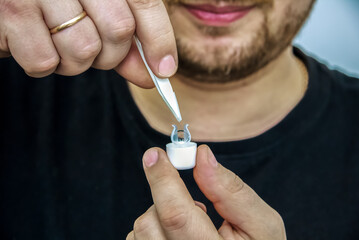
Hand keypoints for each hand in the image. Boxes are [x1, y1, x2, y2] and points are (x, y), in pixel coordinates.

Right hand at [0, 0, 176, 85]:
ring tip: (57, 43)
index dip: (159, 39)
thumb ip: (123, 39)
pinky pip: (45, 62)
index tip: (164, 69)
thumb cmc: (53, 5)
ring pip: (83, 51)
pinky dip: (43, 64)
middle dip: (112, 55)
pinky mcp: (8, 13)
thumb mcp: (94, 13)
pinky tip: (33, 43)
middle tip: (94, 52)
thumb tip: (152, 73)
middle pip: (118, 30)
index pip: (143, 1)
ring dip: (75, 62)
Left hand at [127, 145, 285, 239]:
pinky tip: (180, 235)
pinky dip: (154, 229)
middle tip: (194, 202)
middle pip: (149, 224)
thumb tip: (202, 156)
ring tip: (192, 225)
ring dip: (160, 215)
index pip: (177, 215)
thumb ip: (231, 190)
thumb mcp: (261, 223)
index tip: (155, 154)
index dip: (162, 179)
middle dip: (165, 198)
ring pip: (140, 232)